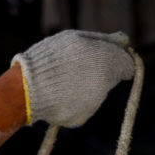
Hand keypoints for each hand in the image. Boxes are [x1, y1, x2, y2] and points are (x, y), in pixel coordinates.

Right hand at [12, 30, 135, 126]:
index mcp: (105, 60)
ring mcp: (94, 102)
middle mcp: (104, 83)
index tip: (109, 57)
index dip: (118, 59)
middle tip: (77, 69)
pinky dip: (75, 100)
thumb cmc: (50, 59)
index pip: (127, 63)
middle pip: (111, 78)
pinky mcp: (82, 116)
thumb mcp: (75, 39)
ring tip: (63, 81)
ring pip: (97, 92)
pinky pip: (84, 105)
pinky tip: (59, 95)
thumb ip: (102, 40)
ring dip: (86, 86)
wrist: (27, 89)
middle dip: (101, 72)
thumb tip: (124, 41)